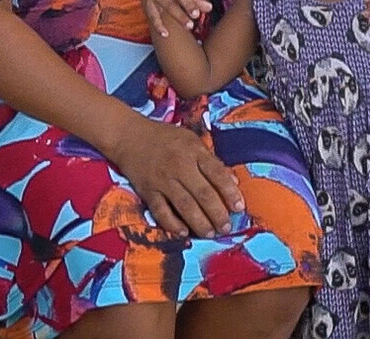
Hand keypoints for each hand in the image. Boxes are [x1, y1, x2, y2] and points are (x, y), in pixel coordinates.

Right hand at [107, 116, 243, 239]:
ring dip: (199, 222)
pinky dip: (172, 224)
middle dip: (217, 213)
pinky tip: (184, 233)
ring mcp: (163, 180)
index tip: (240, 207)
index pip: (217, 174)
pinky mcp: (148, 191)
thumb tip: (233, 182)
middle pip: (203, 193)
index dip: (230, 192)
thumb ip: (212, 161)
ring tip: (210, 234)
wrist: (130, 137)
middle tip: (227, 227)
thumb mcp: (192, 141)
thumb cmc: (166, 138)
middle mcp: (179, 166)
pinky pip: (161, 211)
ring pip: (184, 205)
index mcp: (194, 151)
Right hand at [142, 0, 213, 37]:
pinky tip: (166, 34)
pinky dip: (159, 26)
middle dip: (188, 4)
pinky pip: (154, 16)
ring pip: (168, 6)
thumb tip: (209, 8)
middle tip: (197, 14)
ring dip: (179, 16)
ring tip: (190, 26)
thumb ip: (196, 0)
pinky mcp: (148, 5)